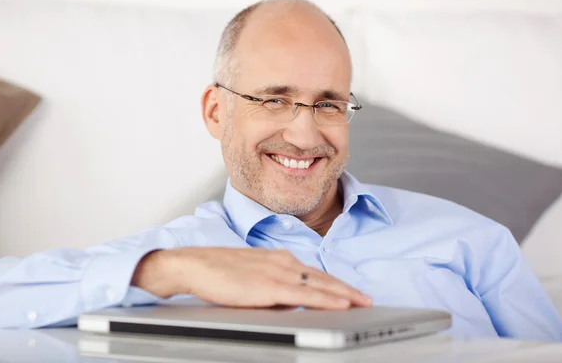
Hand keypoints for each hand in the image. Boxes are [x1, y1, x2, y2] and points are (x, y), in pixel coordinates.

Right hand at [132, 247, 371, 309]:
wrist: (195, 265)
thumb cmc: (218, 271)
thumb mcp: (252, 276)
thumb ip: (274, 287)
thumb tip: (291, 303)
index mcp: (279, 258)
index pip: (314, 273)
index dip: (335, 283)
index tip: (351, 292)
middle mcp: (283, 262)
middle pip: (322, 277)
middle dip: (347, 289)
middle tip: (367, 299)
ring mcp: (278, 272)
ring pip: (319, 284)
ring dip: (344, 294)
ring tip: (362, 302)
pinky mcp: (270, 285)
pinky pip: (305, 294)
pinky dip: (327, 298)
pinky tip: (341, 303)